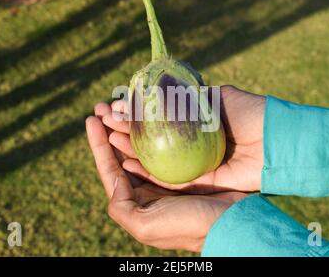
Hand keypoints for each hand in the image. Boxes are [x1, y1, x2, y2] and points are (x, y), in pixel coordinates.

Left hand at [86, 104, 245, 251]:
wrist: (236, 220)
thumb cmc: (190, 225)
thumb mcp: (146, 226)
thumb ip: (121, 207)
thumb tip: (114, 176)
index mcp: (140, 200)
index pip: (112, 169)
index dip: (99, 145)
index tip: (92, 120)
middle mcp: (153, 184)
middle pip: (125, 152)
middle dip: (112, 128)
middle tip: (103, 106)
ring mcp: (173, 169)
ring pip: (146, 141)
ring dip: (131, 122)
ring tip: (120, 102)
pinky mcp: (191, 157)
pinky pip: (169, 137)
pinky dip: (158, 122)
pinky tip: (152, 108)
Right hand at [102, 85, 264, 192]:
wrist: (277, 141)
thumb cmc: (250, 114)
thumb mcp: (215, 98)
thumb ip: (187, 97)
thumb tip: (153, 91)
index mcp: (194, 121)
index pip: (156, 116)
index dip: (133, 111)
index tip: (111, 104)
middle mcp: (189, 142)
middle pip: (149, 137)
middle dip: (123, 127)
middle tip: (99, 118)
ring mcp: (192, 162)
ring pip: (152, 157)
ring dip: (127, 147)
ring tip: (105, 136)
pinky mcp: (197, 181)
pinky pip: (165, 177)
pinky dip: (144, 169)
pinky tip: (123, 159)